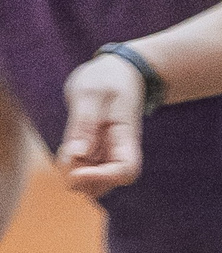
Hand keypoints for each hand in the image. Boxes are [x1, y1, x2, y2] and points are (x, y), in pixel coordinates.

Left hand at [58, 55, 146, 195]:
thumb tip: (78, 155)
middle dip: (85, 181)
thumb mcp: (91, 94)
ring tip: (65, 153)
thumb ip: (84, 124)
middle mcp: (121, 149)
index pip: (125, 170)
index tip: (76, 172)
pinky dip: (74, 167)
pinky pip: (88, 167)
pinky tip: (66, 151)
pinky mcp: (99, 149)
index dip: (102, 177)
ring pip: (98, 178)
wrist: (118, 71)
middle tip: (64, 163)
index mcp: (126, 135)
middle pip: (111, 181)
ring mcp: (111, 150)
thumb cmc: (107, 78)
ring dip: (77, 176)